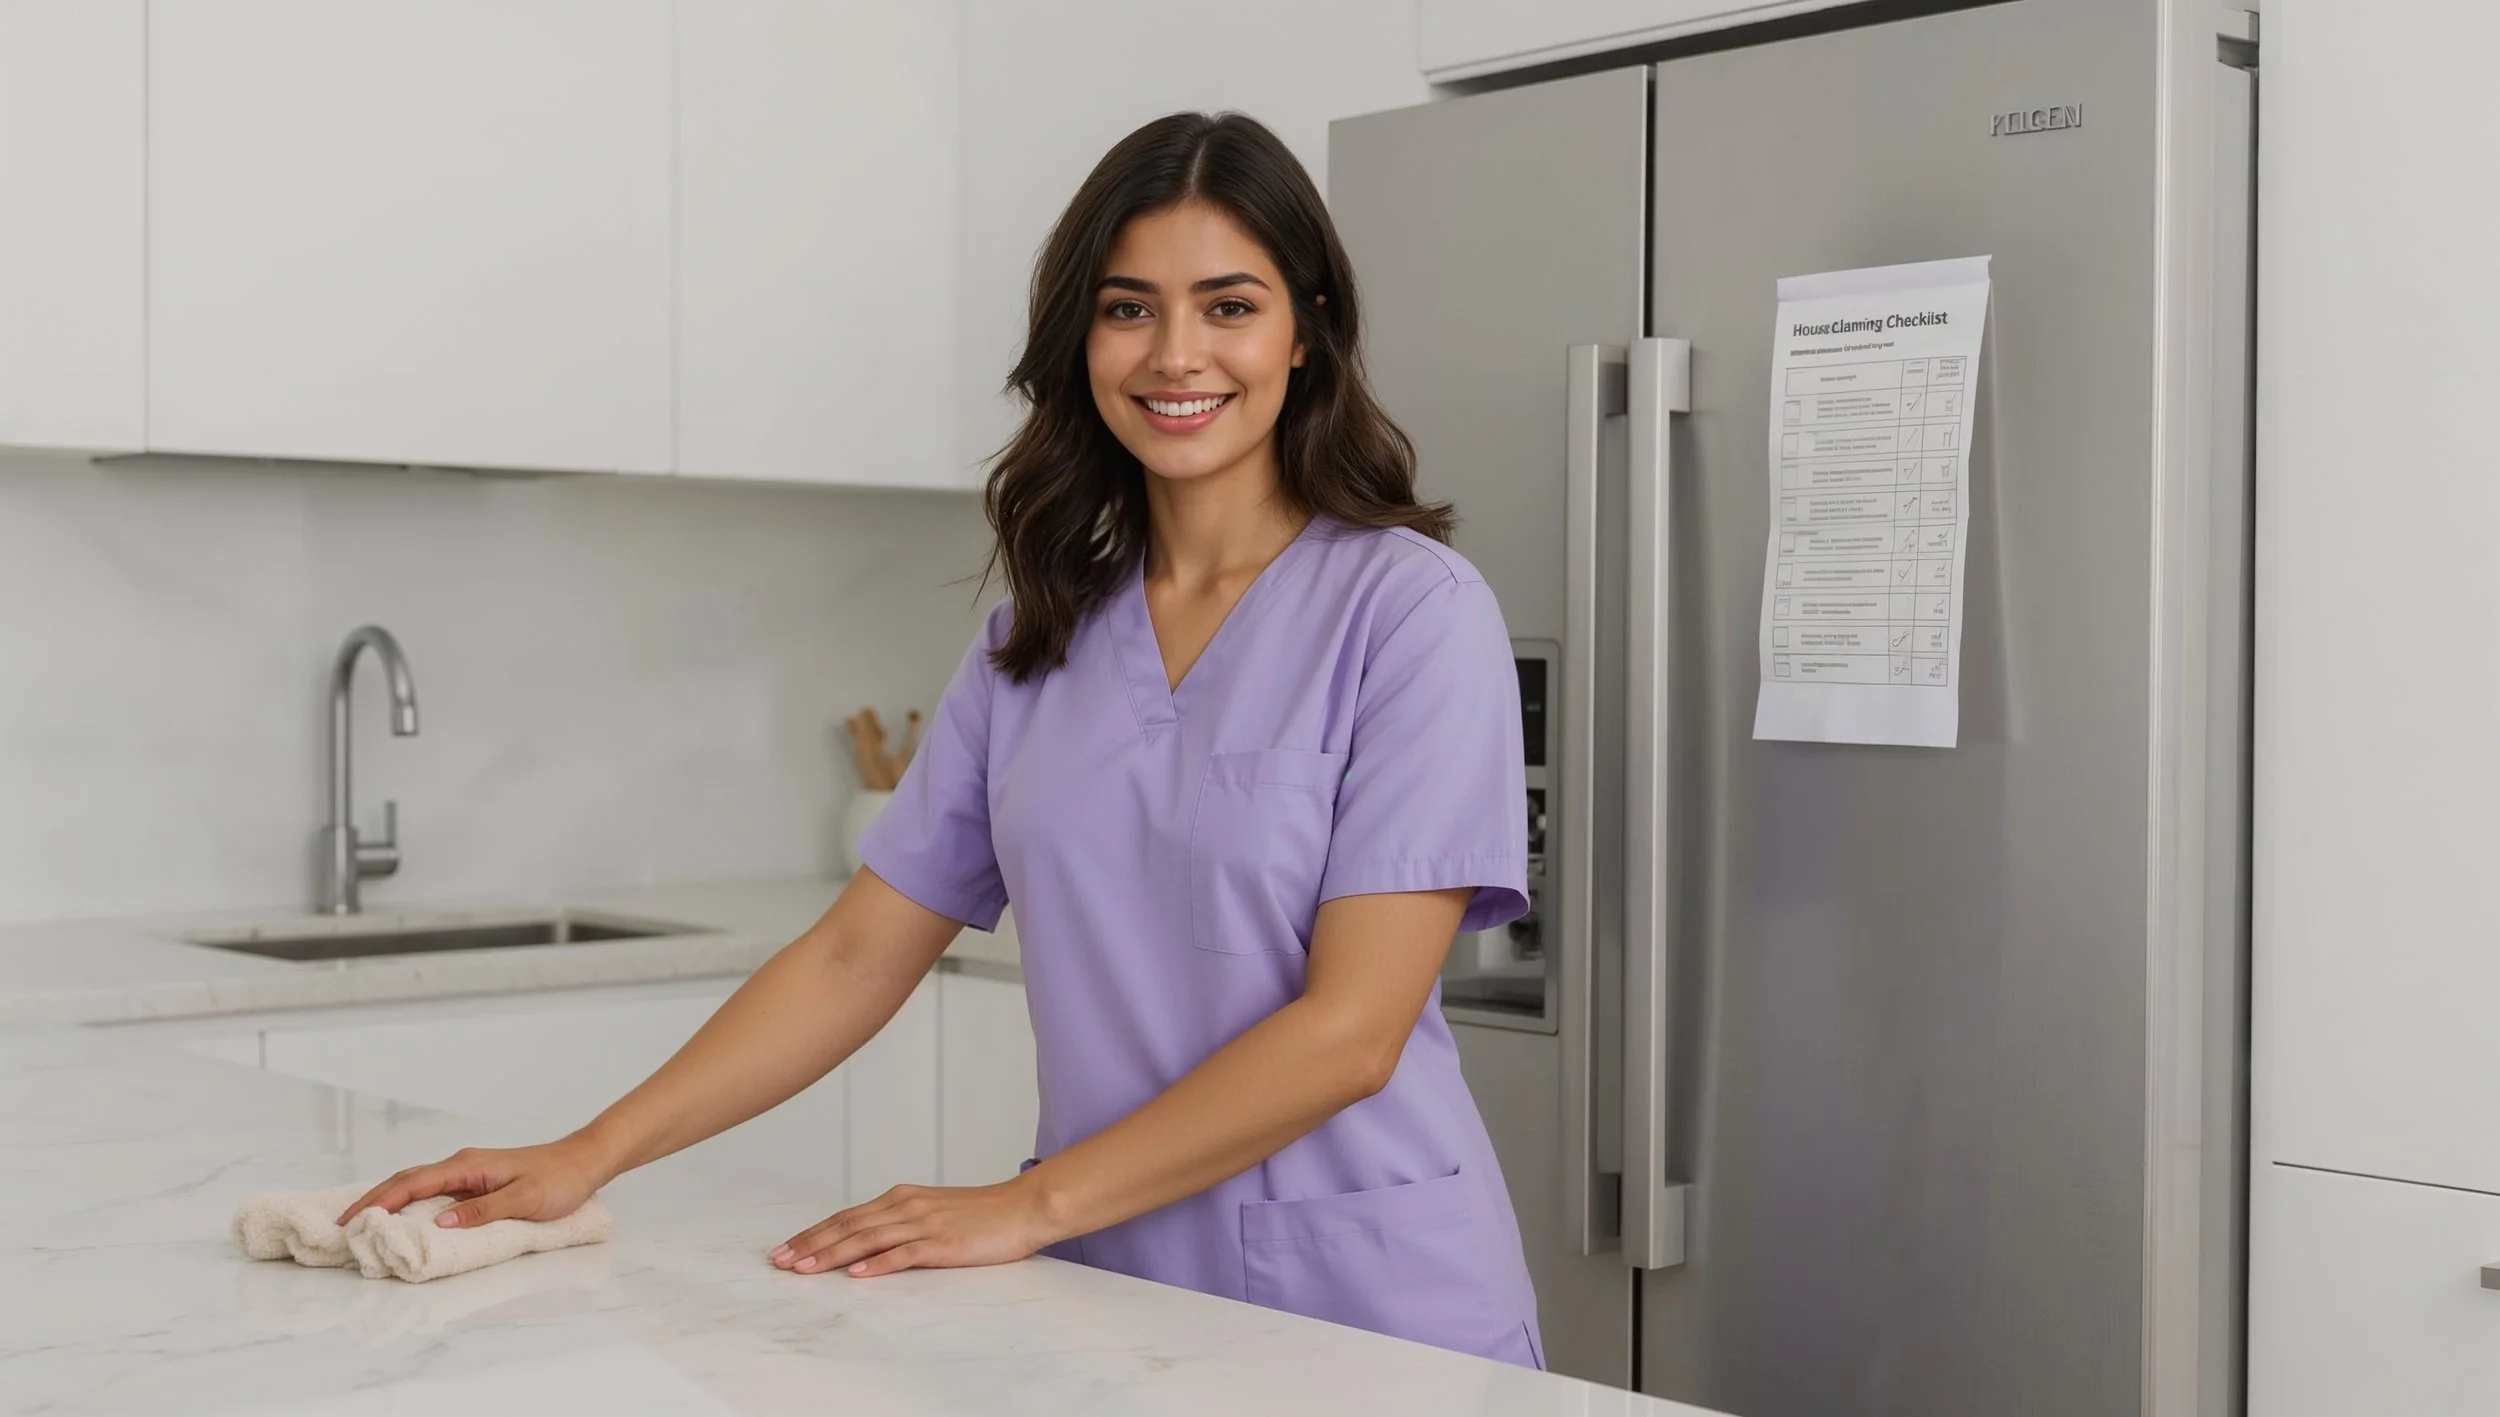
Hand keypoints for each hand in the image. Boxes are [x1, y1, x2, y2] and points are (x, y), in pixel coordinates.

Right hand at [331, 1137, 614, 1229]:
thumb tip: (439, 1222)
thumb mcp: (523, 1200)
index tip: (353, 1220)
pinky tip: (404, 1215)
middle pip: (406, 1180)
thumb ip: (482, 1212)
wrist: (584, 1161)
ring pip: (418, 1183)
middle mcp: (462, 1164)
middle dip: (373, 1201)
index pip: (412, 1183)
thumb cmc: (558, 1180)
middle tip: (344, 1225)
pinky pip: (434, 1190)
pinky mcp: (476, 1181)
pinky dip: (411, 1201)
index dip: (380, 1202)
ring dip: (389, 1200)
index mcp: (468, 1166)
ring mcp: (469, 1171)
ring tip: (364, 1223)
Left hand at [769, 1178, 1053, 1277]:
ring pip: (868, 1239)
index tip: (786, 1248)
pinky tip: (859, 1274)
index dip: (813, 1233)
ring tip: (805, 1268)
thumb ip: (900, 1223)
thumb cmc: (982, 1213)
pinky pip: (905, 1254)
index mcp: (902, 1198)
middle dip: (810, 1244)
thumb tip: (867, 1245)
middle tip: (780, 1261)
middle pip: (848, 1226)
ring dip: (832, 1254)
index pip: (846, 1216)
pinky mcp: (944, 1243)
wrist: (1023, 1206)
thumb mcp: (933, 1212)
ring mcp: (924, 1223)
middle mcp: (907, 1206)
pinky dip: (880, 1264)